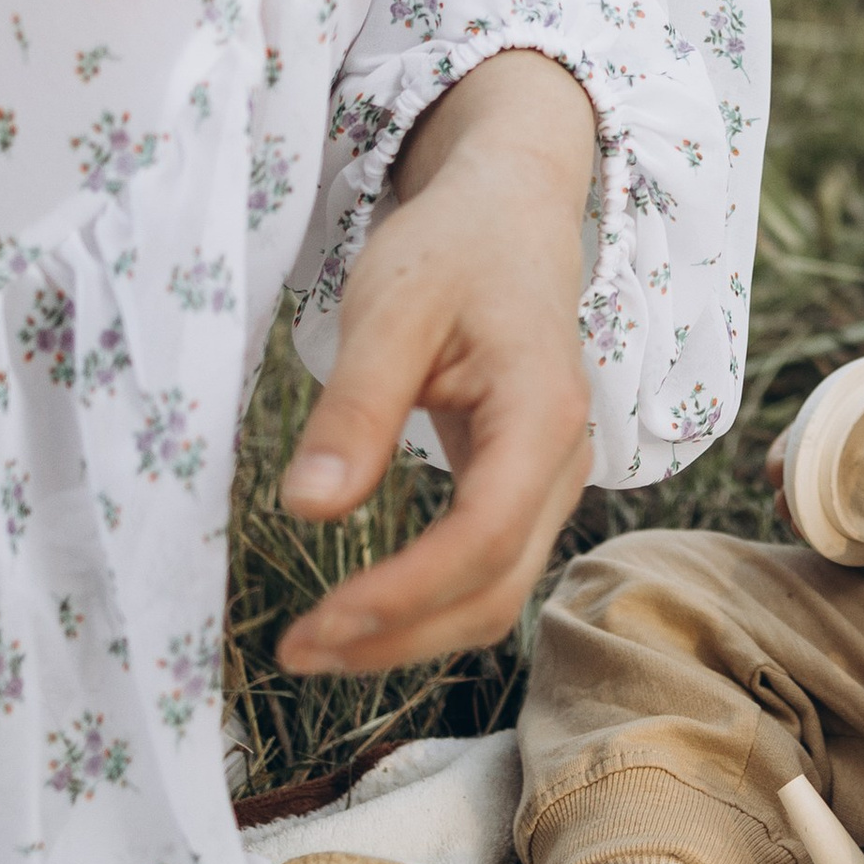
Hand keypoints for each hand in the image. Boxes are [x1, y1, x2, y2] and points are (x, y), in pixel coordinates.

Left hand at [277, 51, 598, 673]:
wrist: (511, 211)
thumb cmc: (454, 247)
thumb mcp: (391, 308)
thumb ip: (356, 408)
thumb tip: (310, 509)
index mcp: (543, 412)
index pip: (483, 536)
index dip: (404, 593)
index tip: (319, 620)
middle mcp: (566, 459)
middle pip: (496, 588)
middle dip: (398, 637)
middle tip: (297, 652)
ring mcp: (553, 477)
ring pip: (498, 591)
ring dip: (412, 634)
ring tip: (318, 644)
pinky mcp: (527, 483)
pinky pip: (489, 568)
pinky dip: (428, 604)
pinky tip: (364, 607)